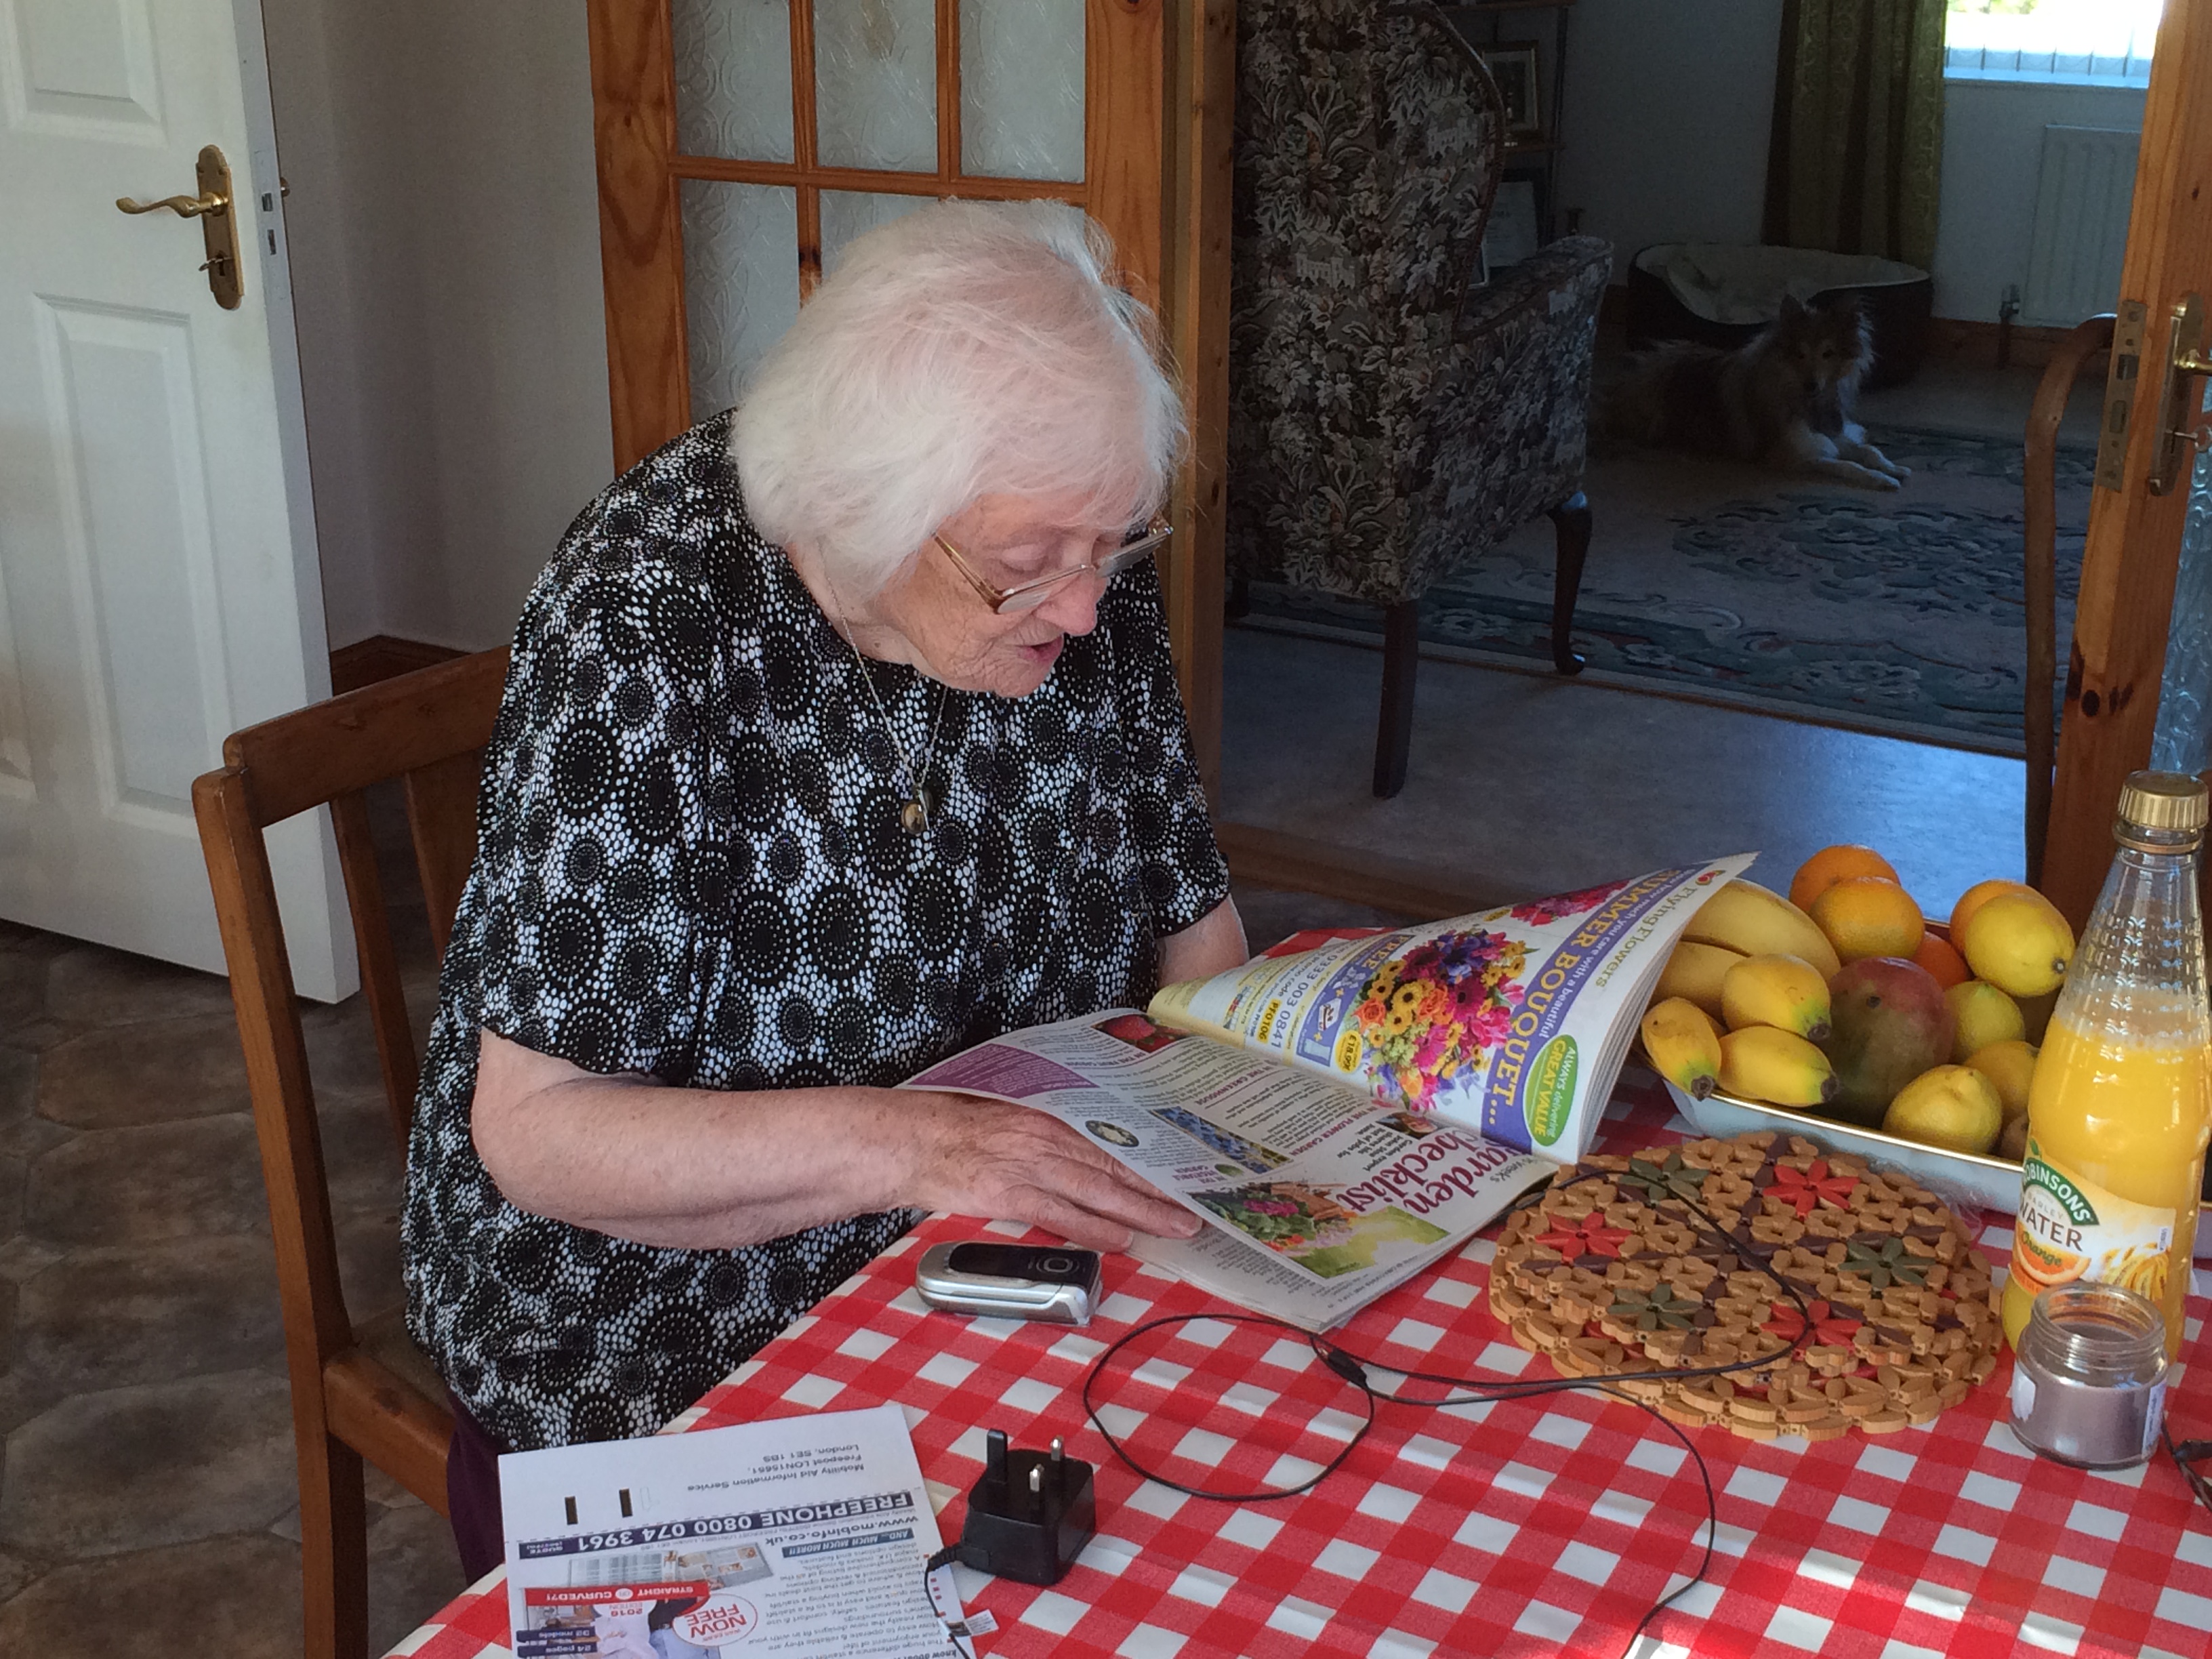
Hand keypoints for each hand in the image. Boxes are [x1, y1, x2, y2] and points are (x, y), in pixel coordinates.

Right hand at [902, 1092, 1203, 1252]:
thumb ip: (1048, 1129)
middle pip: (1115, 1165)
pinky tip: (1121, 1240)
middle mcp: (1046, 1137)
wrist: (908, 1140)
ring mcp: (1028, 1166)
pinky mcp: (1007, 1195)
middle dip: (1159, 1189)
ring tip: (1175, 1227)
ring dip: (1141, 1211)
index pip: (1112, 1138)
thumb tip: (1087, 1146)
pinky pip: (1060, 1215)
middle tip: (1196, 1207)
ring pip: (1098, 1190)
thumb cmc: (955, 1126)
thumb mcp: (1009, 1114)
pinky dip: (1093, 1228)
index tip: (1183, 1169)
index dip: (1150, 1157)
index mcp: (1048, 1113)